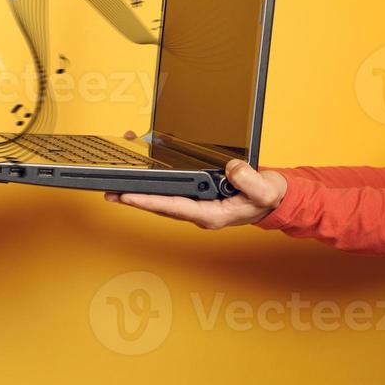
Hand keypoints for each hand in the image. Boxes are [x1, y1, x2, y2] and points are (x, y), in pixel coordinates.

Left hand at [105, 153, 288, 229]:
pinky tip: (141, 174)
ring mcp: (197, 206)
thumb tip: (230, 169)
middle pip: (160, 206)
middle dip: (134, 199)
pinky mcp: (197, 197)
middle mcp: (200, 212)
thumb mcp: (265, 189)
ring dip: (140, 192)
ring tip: (115, 185)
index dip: (149, 201)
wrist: (274, 199)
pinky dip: (154, 183)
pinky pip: (171, 191)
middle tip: (109, 192)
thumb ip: (249, 181)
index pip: (174, 207)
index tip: (128, 196)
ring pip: (163, 199)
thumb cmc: (268, 196)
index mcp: (212, 215)